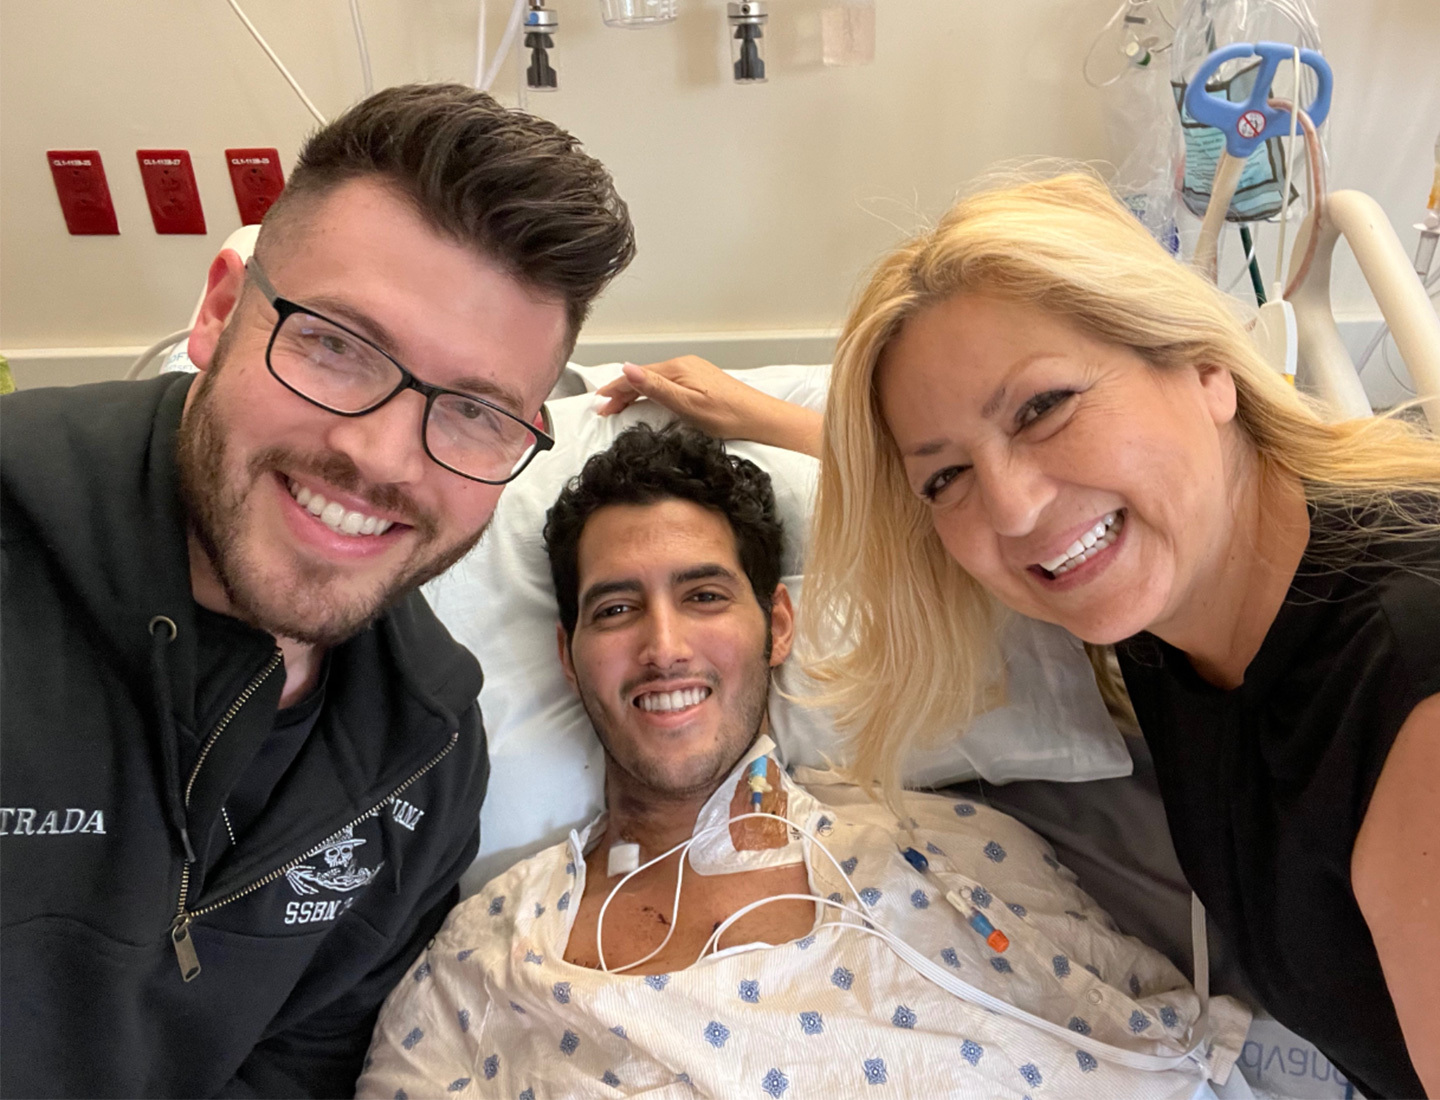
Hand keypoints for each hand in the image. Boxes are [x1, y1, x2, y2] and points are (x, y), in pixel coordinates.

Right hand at [595, 356, 821, 456]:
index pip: (637, 375)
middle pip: (644, 376)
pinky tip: (648, 402)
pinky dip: (652, 392)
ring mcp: (694, 372)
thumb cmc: (728, 417)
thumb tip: (627, 369)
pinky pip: (667, 383)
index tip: (599, 403)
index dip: (615, 389)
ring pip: (655, 380)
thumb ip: (656, 388)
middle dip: (622, 391)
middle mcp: (684, 365)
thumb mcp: (687, 406)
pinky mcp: (701, 381)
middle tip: (604, 409)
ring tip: (619, 407)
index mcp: (678, 368)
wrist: (760, 419)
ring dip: (636, 392)